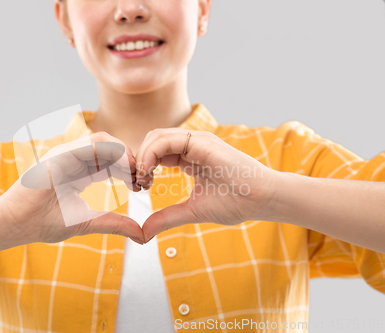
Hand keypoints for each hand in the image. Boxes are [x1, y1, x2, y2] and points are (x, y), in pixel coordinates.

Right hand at [0, 132, 144, 244]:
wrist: (18, 224)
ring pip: (106, 140)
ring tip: (135, 173)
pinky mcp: (62, 153)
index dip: (131, 171)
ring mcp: (69, 154)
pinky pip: (93, 143)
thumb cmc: (46, 223)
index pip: (114, 162)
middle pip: (114, 149)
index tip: (142, 187)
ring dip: (125, 154)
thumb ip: (116, 224)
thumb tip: (143, 235)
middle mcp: (77, 160)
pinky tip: (123, 169)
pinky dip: (113, 151)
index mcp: (83, 173)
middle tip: (144, 179)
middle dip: (133, 161)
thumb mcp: (90, 222)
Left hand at [135, 128, 277, 241]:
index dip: (142, 166)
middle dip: (138, 158)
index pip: (156, 151)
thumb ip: (167, 217)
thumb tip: (144, 232)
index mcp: (189, 157)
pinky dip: (151, 153)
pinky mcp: (202, 143)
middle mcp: (191, 145)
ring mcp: (197, 141)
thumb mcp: (192, 211)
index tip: (139, 186)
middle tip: (137, 182)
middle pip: (152, 140)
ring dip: (142, 155)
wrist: (263, 199)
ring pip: (156, 136)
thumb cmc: (236, 203)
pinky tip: (149, 173)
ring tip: (142, 178)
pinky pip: (167, 140)